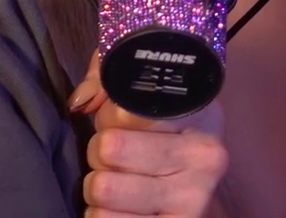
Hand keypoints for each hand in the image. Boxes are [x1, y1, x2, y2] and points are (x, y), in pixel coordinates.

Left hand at [70, 54, 228, 217]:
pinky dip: (99, 215)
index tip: (119, 120)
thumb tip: (80, 102)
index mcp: (201, 114)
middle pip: (110, 147)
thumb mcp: (145, 98)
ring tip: (116, 183)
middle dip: (99, 151)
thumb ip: (107, 81)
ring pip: (103, 187)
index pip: (128, 109)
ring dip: (97, 187)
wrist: (192, 187)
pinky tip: (118, 209)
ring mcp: (193, 199)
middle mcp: (204, 157)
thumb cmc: (163, 138)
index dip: (109, 116)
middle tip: (113, 156)